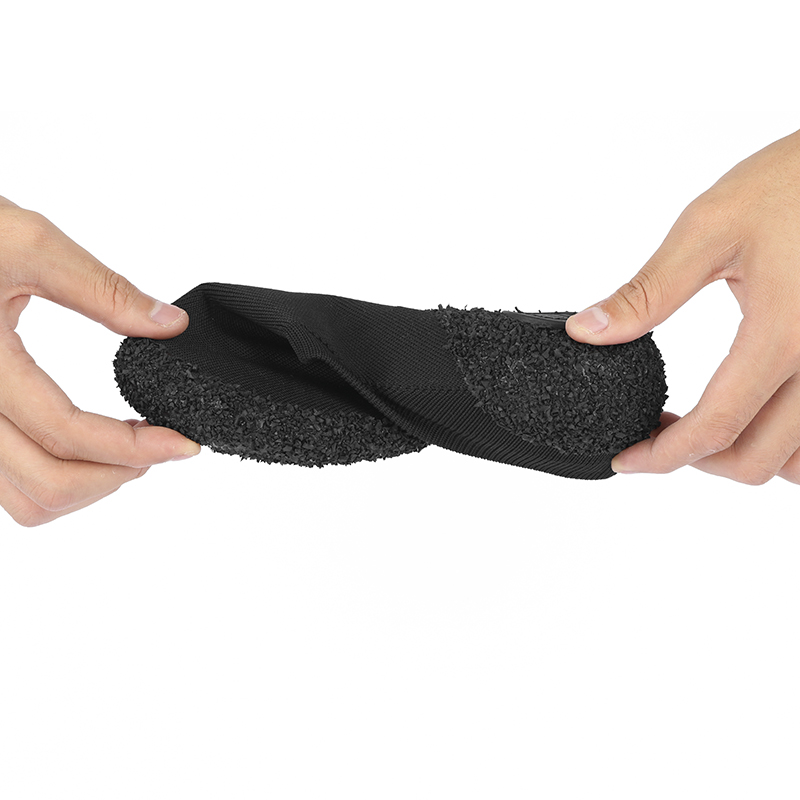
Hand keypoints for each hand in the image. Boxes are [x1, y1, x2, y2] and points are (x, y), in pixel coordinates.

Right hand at [0, 196, 200, 525]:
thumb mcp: (28, 243)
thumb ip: (103, 289)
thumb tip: (168, 324)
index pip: (67, 433)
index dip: (137, 447)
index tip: (184, 444)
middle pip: (48, 486)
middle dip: (118, 473)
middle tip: (161, 447)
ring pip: (26, 499)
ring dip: (87, 486)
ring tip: (127, 449)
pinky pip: (8, 485)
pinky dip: (56, 480)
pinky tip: (85, 444)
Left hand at [565, 127, 799, 484]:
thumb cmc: (794, 183)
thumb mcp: (708, 227)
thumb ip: (647, 292)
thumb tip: (588, 332)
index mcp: (786, 332)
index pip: (717, 426)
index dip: (663, 455)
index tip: (628, 458)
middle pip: (756, 461)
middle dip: (697, 462)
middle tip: (657, 438)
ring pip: (798, 462)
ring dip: (746, 458)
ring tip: (703, 427)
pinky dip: (786, 443)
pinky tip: (754, 412)